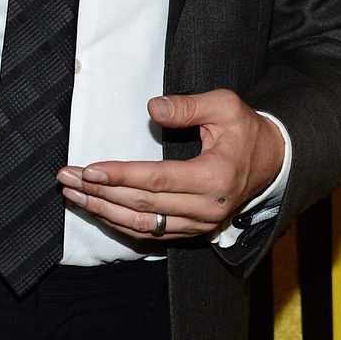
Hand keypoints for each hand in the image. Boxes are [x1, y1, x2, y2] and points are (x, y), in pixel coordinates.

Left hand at [56, 90, 284, 240]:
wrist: (273, 161)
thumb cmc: (245, 129)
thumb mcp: (224, 106)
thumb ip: (188, 105)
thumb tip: (153, 107)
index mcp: (214, 178)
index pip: (157, 179)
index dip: (120, 175)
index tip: (90, 168)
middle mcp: (206, 209)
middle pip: (143, 205)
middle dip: (100, 192)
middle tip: (67, 177)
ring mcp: (200, 225)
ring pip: (142, 225)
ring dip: (103, 211)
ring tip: (73, 193)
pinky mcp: (193, 230)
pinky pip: (150, 234)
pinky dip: (119, 223)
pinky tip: (97, 209)